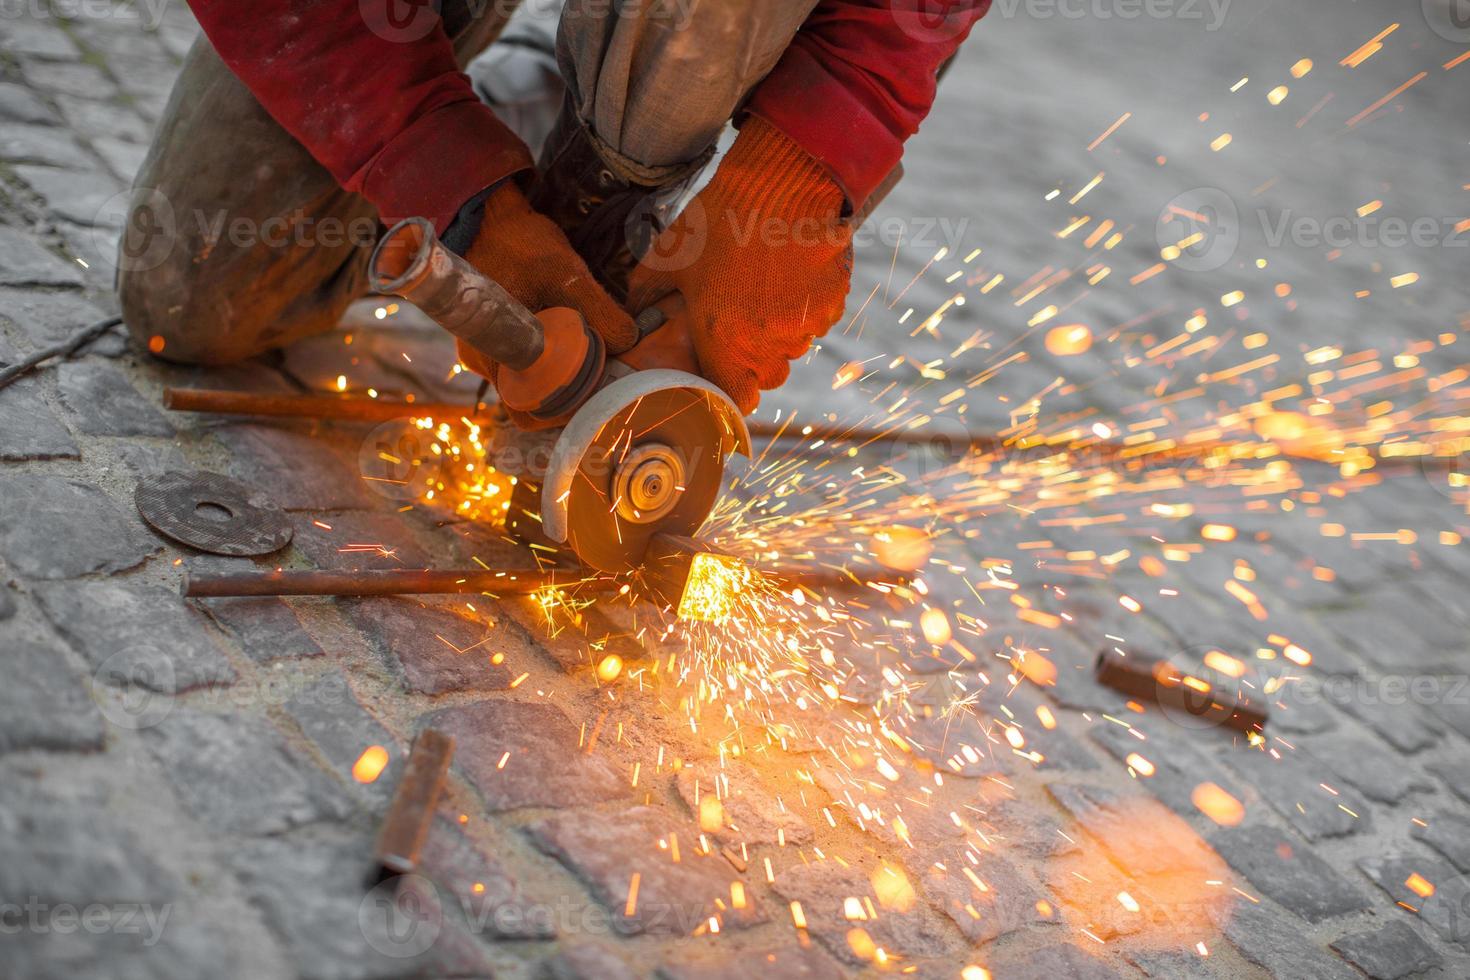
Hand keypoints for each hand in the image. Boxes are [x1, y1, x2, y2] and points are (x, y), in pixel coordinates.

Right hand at [454, 182, 635, 400]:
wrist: (485, 215)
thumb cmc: (518, 243)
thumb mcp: (564, 272)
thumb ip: (598, 309)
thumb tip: (629, 342)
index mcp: (494, 356)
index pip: (530, 414)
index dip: (566, 413)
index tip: (598, 394)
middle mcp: (485, 361)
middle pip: (534, 401)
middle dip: (571, 393)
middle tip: (606, 376)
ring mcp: (488, 350)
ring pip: (532, 381)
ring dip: (563, 374)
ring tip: (596, 355)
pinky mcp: (496, 336)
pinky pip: (526, 360)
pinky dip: (551, 356)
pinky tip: (575, 338)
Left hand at [626, 116, 852, 414]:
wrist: (782, 182)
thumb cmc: (719, 219)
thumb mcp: (669, 256)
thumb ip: (646, 295)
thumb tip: (633, 317)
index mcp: (725, 341)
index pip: (736, 398)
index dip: (729, 391)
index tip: (723, 374)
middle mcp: (770, 342)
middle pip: (768, 376)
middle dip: (753, 360)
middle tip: (739, 322)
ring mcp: (806, 324)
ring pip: (793, 347)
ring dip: (779, 332)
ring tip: (763, 291)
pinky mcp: (833, 301)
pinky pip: (817, 320)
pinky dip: (804, 309)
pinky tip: (788, 275)